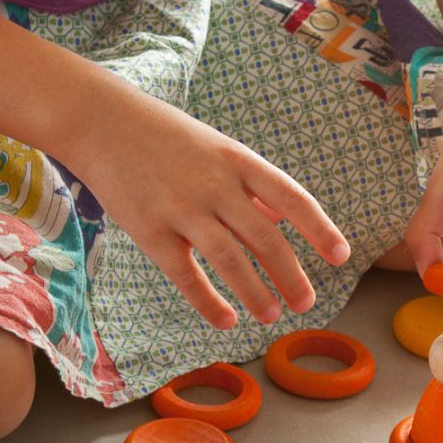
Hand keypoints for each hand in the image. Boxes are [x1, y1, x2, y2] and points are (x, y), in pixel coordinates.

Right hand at [65, 85, 349, 328]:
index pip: (292, 197)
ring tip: (272, 316)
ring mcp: (180, 207)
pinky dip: (208, 302)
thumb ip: (251, 187)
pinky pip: (185, 274)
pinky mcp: (148, 229)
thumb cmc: (168, 139)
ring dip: (256, 293)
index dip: (319, 229)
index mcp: (238, 161)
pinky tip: (227, 321)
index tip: (342, 256)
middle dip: (290, 275)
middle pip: (264, 237)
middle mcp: (214, 183)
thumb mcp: (219, 149)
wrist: (100, 121)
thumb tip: (283, 221)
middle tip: (307, 304)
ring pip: (229, 259)